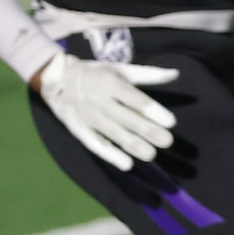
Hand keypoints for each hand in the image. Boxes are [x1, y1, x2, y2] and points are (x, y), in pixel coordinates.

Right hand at [33, 52, 180, 167]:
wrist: (57, 78)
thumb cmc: (97, 74)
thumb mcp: (121, 69)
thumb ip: (149, 74)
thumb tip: (176, 74)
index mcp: (111, 83)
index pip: (135, 99)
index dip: (153, 111)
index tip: (171, 122)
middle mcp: (100, 101)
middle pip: (127, 119)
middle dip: (148, 131)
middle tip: (168, 142)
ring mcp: (89, 117)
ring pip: (113, 134)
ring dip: (133, 146)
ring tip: (152, 155)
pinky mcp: (79, 129)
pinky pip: (95, 143)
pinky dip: (110, 155)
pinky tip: (126, 164)